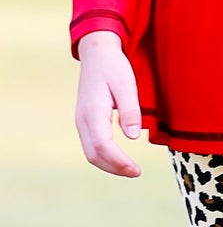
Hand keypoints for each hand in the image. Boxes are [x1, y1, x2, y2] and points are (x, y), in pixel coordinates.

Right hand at [75, 29, 143, 176]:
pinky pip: (92, 145)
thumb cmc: (114, 67)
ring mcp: (81, 121)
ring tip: (131, 170)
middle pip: (94, 155)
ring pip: (91, 152)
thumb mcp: (127, 85)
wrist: (97, 53)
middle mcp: (82, 120)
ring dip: (109, 165)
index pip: (103, 146)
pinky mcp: (85, 121)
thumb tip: (132, 137)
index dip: (119, 162)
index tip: (137, 170)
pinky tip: (120, 159)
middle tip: (137, 173)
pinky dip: (105, 157)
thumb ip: (130, 110)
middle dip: (115, 168)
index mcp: (92, 112)